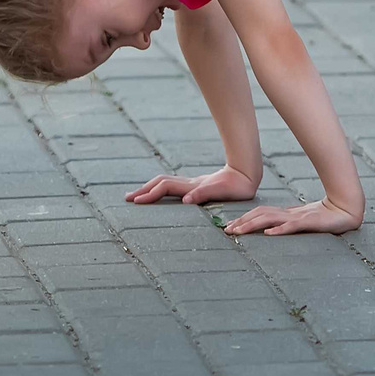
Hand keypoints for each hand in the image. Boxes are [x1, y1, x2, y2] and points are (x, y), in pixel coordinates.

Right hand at [125, 165, 257, 207]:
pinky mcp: (198, 186)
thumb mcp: (222, 192)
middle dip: (143, 191)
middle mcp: (189, 184)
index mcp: (192, 186)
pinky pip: (174, 187)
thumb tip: (185, 201)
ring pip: (165, 183)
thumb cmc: (236, 186)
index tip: (136, 201)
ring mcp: (193, 184)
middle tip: (127, 198)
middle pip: (160, 183)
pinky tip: (160, 194)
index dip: (150, 194)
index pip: (164, 188)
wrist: (246, 174)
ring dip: (150, 189)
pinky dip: (161, 190)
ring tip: (138, 196)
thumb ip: (203, 194)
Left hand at [222, 197, 361, 236]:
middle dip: (243, 223)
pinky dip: (280, 229)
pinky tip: (269, 233)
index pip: (261, 214)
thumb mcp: (302, 222)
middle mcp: (289, 214)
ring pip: (271, 219)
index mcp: (286, 214)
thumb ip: (288, 224)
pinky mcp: (310, 222)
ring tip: (239, 232)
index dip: (245, 219)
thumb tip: (272, 229)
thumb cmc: (325, 218)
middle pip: (261, 215)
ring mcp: (299, 217)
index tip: (230, 228)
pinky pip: (292, 226)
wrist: (346, 210)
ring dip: (254, 225)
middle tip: (227, 231)